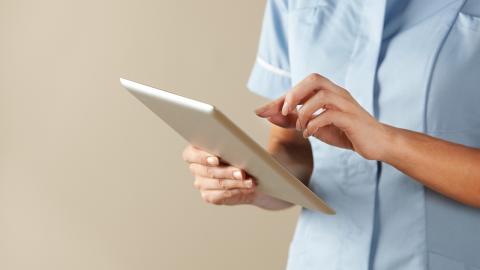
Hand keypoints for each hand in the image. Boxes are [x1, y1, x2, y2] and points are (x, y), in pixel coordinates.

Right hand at [182, 145, 256, 204]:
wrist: (248, 174)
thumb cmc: (238, 156)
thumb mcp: (233, 148)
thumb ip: (228, 148)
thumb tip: (235, 152)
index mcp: (194, 152)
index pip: (191, 155)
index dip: (203, 158)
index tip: (216, 160)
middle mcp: (195, 168)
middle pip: (208, 171)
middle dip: (227, 172)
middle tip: (241, 173)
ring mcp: (200, 183)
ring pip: (217, 183)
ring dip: (235, 183)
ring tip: (249, 181)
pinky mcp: (208, 195)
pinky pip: (220, 195)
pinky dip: (236, 191)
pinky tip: (245, 188)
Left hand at [255, 73, 390, 160]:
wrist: (376, 143)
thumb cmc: (345, 132)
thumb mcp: (314, 125)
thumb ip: (293, 119)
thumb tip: (269, 116)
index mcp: (328, 92)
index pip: (301, 86)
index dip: (279, 98)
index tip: (260, 111)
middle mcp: (338, 93)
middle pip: (314, 79)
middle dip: (294, 94)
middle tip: (284, 112)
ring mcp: (346, 104)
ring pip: (322, 95)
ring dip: (304, 112)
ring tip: (300, 127)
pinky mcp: (352, 118)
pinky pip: (331, 114)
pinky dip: (315, 124)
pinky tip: (310, 134)